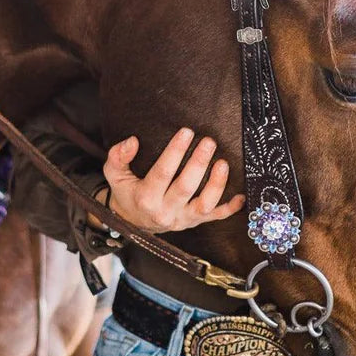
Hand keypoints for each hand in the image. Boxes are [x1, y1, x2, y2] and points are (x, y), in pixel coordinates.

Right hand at [98, 128, 245, 232]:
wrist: (133, 223)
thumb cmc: (127, 193)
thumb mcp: (114, 175)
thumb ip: (118, 157)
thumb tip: (132, 141)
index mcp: (145, 198)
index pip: (163, 173)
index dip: (175, 152)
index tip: (187, 132)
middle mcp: (165, 210)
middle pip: (186, 187)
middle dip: (199, 163)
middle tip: (209, 142)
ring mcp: (183, 219)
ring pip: (204, 204)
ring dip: (216, 185)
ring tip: (223, 163)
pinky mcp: (195, 222)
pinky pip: (215, 217)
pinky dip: (230, 209)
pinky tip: (241, 196)